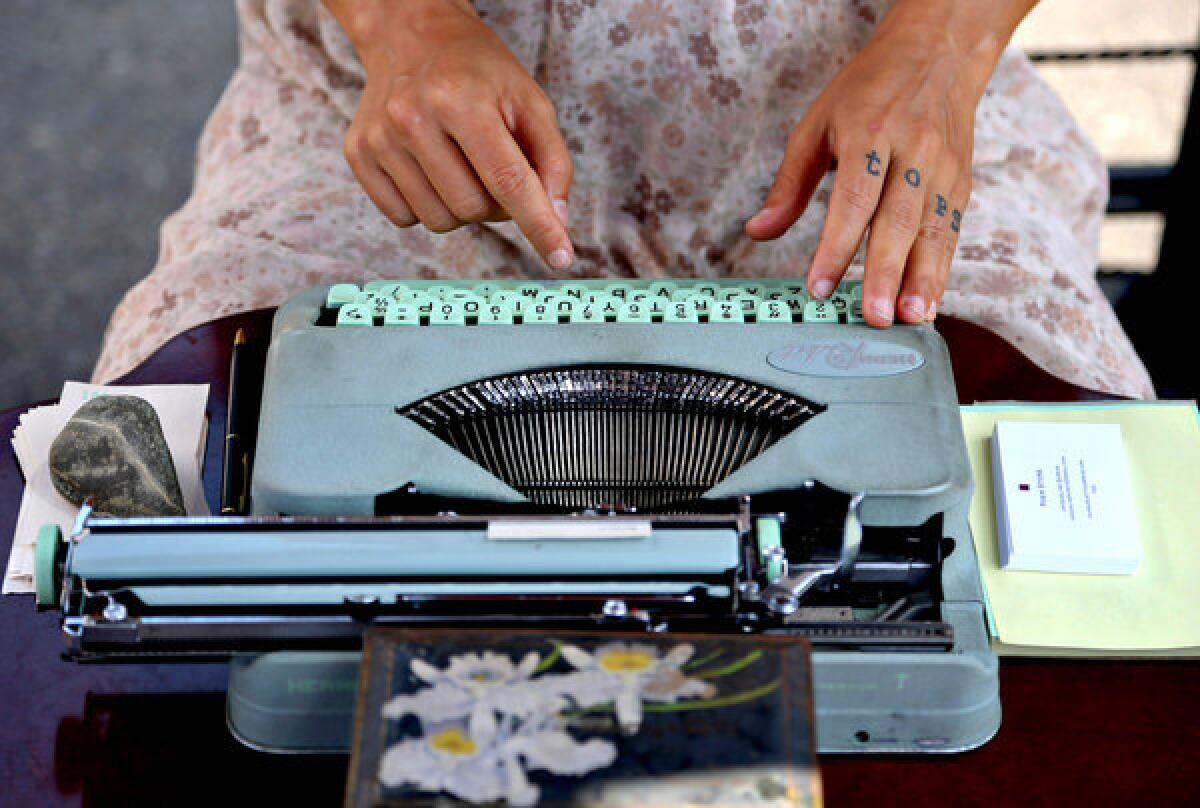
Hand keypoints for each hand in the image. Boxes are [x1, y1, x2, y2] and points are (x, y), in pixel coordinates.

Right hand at [328, 0, 573, 268]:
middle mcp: (412, 118)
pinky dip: (426, 206)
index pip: (508, 180)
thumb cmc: (477, 73)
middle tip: (493, 169)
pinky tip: (430, 169)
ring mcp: (380, 138)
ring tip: (462, 165)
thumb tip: (557, 221)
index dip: (539, 225)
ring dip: (461, 208)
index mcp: (460, 99)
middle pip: (473, 209)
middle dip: (495, 204)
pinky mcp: (358, 154)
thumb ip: (552, 162)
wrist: (412, 37)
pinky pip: (404, 219)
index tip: (560, 258)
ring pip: (439, 221)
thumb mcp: (529, 102)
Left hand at [746, 0, 1029, 324]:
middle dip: (885, 273)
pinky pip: (951, 232)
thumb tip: (758, 231)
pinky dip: (941, 270)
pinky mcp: (961, 182)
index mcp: (869, 133)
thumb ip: (789, 183)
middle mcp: (912, 151)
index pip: (852, 200)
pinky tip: (929, 303)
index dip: (835, 247)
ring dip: (922, 280)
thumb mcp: (816, 125)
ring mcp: (942, 168)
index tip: (818, 287)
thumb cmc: (868, 90)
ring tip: (909, 319)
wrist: (937, 51)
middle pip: (898, 220)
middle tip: (874, 317)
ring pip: (932, 231)